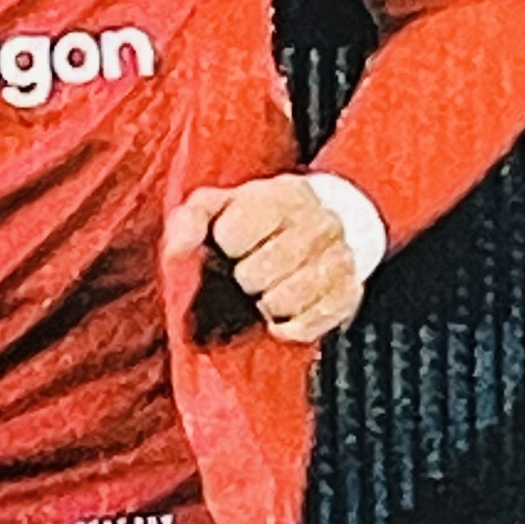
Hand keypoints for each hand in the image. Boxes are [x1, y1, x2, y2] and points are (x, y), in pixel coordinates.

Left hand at [161, 173, 367, 344]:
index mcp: (282, 196)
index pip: (234, 235)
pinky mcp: (349, 294)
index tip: (234, 243)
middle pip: (256, 274)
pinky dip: (287, 326)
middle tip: (251, 271)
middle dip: (244, 278)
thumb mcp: (220, 205)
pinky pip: (307, 326)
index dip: (227, 245)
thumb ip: (190, 220)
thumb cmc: (259, 218)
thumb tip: (175, 253)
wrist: (325, 221)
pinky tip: (284, 311)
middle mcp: (318, 224)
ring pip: (283, 302)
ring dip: (265, 303)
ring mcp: (339, 259)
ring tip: (268, 289)